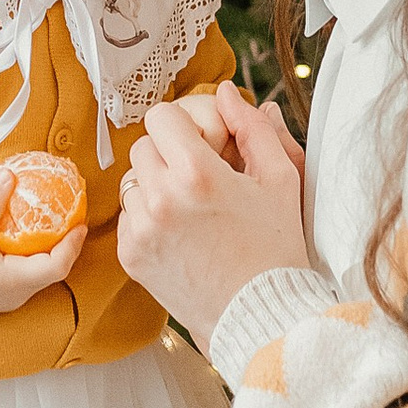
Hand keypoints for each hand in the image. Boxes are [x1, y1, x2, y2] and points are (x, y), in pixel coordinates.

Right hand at [0, 162, 87, 317]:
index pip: (57, 266)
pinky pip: (27, 272)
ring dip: (50, 249)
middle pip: (54, 269)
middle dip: (66, 244)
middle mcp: (19, 293)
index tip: (80, 223)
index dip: (72, 244)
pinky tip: (29, 236)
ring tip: (54, 224)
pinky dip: (34, 254)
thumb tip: (9, 175)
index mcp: (16, 282)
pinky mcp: (3, 293)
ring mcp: (12, 296)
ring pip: (41, 272)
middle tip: (71, 219)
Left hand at [117, 87, 310, 345]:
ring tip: (190, 208)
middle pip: (142, 145)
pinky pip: (128, 215)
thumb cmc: (275, 247)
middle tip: (198, 177)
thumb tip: (227, 93)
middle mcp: (161, 198)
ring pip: (131, 180)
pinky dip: (148, 217)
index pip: (161, 116)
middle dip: (168, 153)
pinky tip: (180, 233)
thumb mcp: (279, 179)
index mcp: (197, 173)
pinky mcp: (130, 255)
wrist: (258, 314)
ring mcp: (141, 229)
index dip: (184, 125)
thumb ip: (252, 127)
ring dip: (155, 184)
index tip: (202, 144)